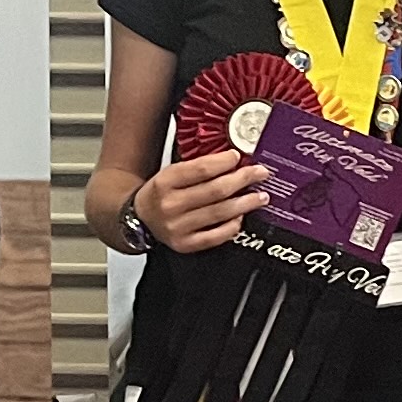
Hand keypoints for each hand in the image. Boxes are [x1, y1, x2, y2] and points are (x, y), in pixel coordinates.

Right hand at [133, 145, 267, 253]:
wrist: (141, 219)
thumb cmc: (160, 194)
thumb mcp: (170, 173)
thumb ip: (197, 167)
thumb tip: (232, 160)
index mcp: (165, 182)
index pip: (201, 169)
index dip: (224, 162)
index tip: (238, 157)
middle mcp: (171, 205)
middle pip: (216, 190)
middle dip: (243, 179)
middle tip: (259, 174)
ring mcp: (178, 227)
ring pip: (220, 212)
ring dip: (246, 203)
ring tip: (260, 196)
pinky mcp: (186, 244)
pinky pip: (216, 236)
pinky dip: (233, 225)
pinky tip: (241, 217)